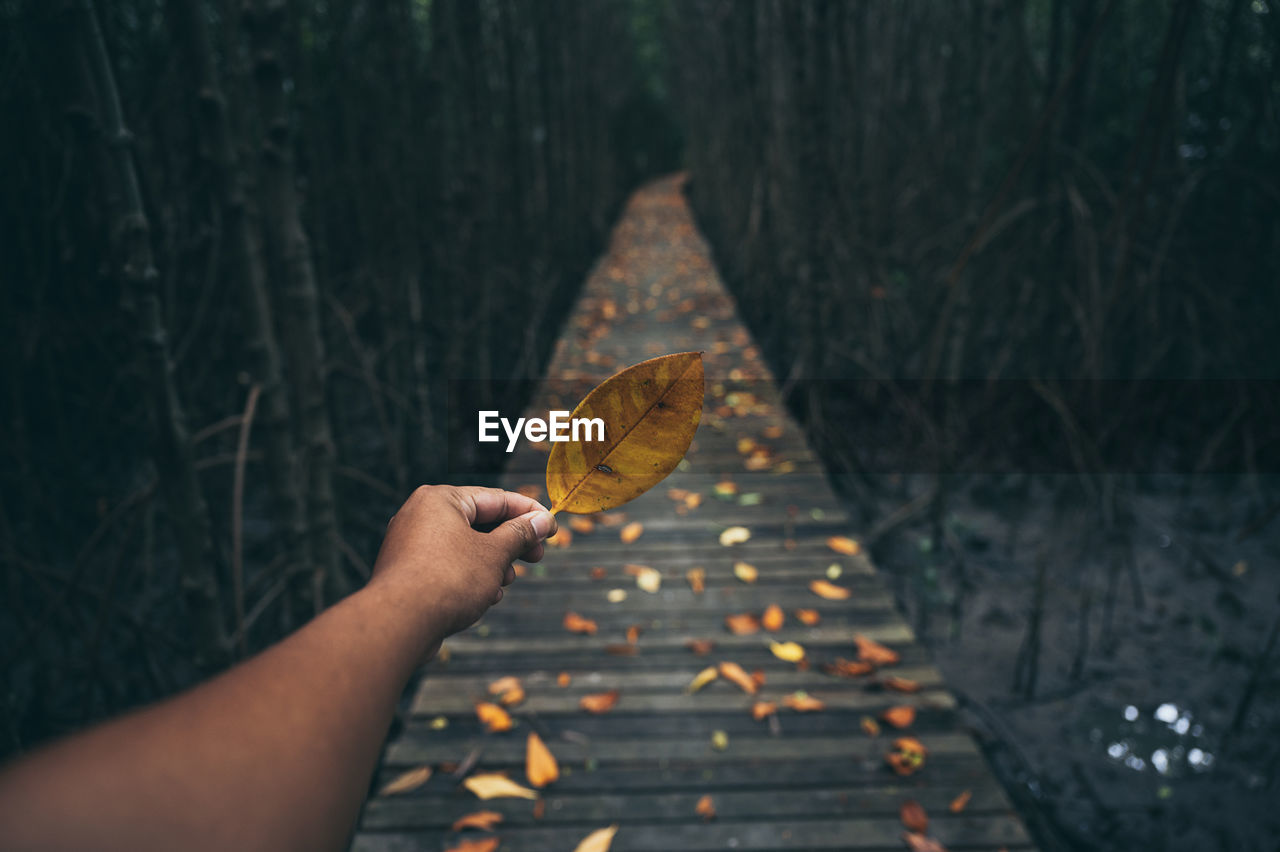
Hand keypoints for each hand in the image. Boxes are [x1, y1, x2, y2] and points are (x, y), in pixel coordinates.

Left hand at [370, 485, 555, 641]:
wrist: (398, 623)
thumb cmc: (446, 580)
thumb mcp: (494, 554)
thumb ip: (520, 534)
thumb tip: (541, 521)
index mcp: (440, 499)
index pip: (495, 498)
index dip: (528, 512)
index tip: (551, 526)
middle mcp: (421, 515)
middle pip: (480, 523)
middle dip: (510, 544)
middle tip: (536, 557)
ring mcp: (411, 545)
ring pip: (465, 547)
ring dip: (492, 564)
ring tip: (504, 582)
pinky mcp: (408, 572)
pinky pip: (448, 566)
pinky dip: (471, 577)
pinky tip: (485, 597)